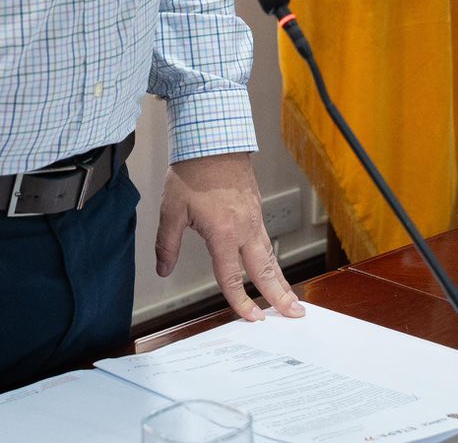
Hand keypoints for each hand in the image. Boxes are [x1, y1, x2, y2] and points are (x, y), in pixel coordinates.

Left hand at [155, 153, 303, 321]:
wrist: (213, 139)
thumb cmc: (193, 171)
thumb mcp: (172, 210)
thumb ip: (167, 244)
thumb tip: (163, 268)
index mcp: (224, 233)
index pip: (232, 277)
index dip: (241, 302)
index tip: (252, 318)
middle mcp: (245, 229)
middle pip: (265, 270)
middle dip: (279, 296)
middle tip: (294, 315)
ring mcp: (254, 218)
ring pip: (270, 256)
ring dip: (282, 279)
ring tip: (292, 298)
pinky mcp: (256, 208)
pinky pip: (267, 240)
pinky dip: (274, 259)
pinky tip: (273, 265)